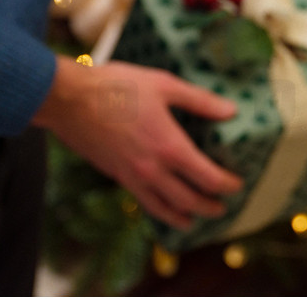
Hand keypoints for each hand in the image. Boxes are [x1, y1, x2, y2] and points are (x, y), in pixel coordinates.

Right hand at [34, 56, 242, 227]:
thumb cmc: (117, 86)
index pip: (207, 177)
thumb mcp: (164, 85)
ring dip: (184, 217)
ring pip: (164, 208)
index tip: (237, 185)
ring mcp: (132, 177)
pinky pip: (142, 202)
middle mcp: (153, 169)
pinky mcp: (116, 176)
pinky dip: (158, 210)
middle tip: (223, 208)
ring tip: (194, 220)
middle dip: (209, 207)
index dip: (226, 185)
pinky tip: (162, 208)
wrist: (69, 99)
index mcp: (170, 147)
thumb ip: (200, 101)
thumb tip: (231, 111)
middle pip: (189, 200)